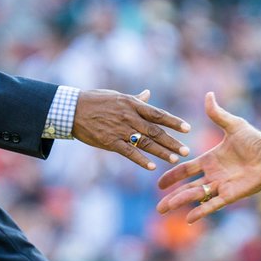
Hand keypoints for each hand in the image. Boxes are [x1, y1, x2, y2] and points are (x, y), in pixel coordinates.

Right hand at [73, 88, 190, 169]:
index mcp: (132, 104)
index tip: (187, 128)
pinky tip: (152, 166)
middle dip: (172, 141)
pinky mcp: (110, 141)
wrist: (72, 109)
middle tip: (186, 150)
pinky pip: (128, 152)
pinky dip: (140, 160)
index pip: (158, 114)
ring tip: (175, 159)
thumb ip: (135, 99)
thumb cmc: (95, 100)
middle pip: (155, 131)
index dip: (174, 122)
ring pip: (145, 143)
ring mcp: (120, 130)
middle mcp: (129, 117)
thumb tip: (148, 94)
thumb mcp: (117, 96)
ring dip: (161, 152)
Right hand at [156, 91, 260, 222]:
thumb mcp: (233, 125)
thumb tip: (208, 95)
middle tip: (159, 208)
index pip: (187, 170)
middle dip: (173, 197)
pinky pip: (213, 205)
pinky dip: (202, 211)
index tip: (160, 184)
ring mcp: (221, 186)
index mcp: (211, 160)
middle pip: (188, 188)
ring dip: (180, 203)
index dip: (173, 176)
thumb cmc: (255, 140)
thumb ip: (217, 114)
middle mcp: (213, 175)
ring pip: (196, 196)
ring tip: (164, 209)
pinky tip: (189, 219)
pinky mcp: (231, 195)